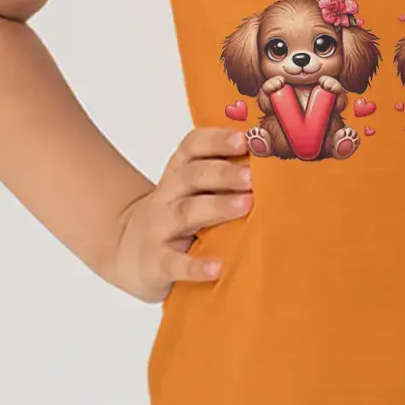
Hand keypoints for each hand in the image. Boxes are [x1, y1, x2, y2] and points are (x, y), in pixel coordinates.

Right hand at [107, 126, 252, 303]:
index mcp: (179, 172)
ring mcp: (160, 228)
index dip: (216, 140)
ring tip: (246, 205)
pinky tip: (217, 267)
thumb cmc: (177, 216)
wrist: (128, 251)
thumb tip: (276, 163)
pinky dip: (195, 266)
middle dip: (224, 172)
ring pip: (186, 213)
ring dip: (217, 207)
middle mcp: (168, 195)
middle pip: (193, 176)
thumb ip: (223, 175)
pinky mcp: (155, 263)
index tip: (244, 138)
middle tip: (252, 175)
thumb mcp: (192, 191)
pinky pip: (174, 263)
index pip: (192, 146)